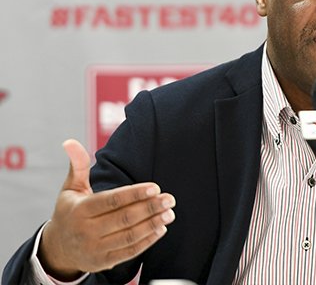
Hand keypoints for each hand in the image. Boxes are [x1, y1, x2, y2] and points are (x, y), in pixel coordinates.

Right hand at [38, 139, 175, 280]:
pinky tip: (161, 229)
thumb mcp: (71, 188)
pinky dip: (147, 241)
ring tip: (169, 213)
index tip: (155, 187)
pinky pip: (129, 251)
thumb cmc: (70, 211)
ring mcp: (95, 249)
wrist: (58, 248)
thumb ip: (77, 165)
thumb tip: (70, 142)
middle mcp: (87, 231)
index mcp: (80, 210)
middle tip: (170, 199)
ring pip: (129, 236)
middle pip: (124, 218)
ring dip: (153, 224)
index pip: (112, 201)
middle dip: (150, 208)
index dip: (134, 194)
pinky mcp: (104, 262)